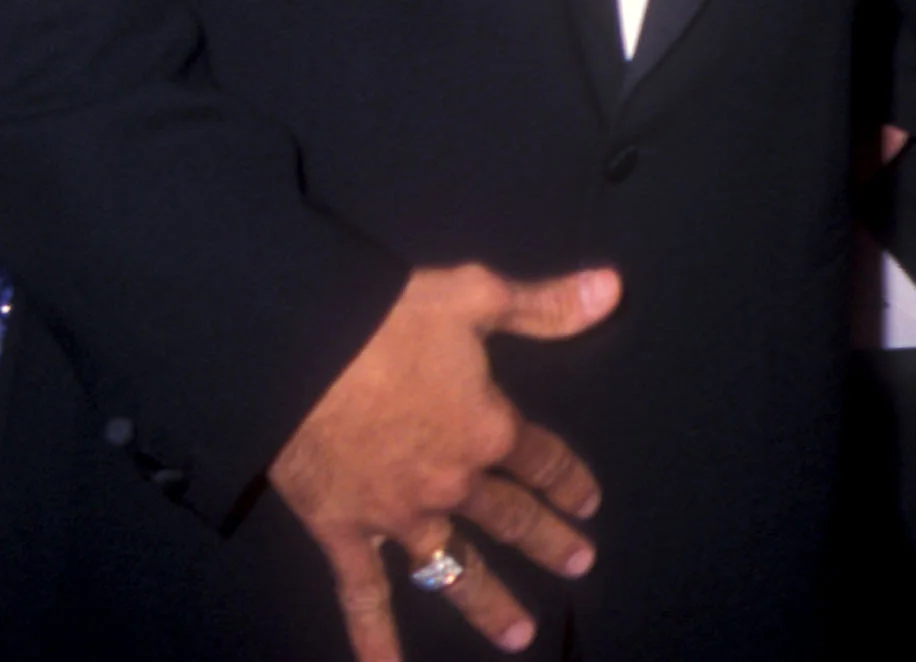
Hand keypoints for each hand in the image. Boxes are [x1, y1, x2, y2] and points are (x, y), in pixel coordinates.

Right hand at [268, 262, 620, 661]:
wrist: (300, 351)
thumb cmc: (389, 318)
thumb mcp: (477, 296)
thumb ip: (546, 305)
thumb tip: (615, 289)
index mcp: (486, 428)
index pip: (541, 458)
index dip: (568, 479)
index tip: (589, 502)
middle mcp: (451, 484)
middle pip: (509, 517)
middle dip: (547, 540)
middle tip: (580, 563)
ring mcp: (398, 517)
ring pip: (453, 568)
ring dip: (488, 601)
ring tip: (520, 635)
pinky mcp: (345, 533)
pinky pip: (363, 596)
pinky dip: (375, 641)